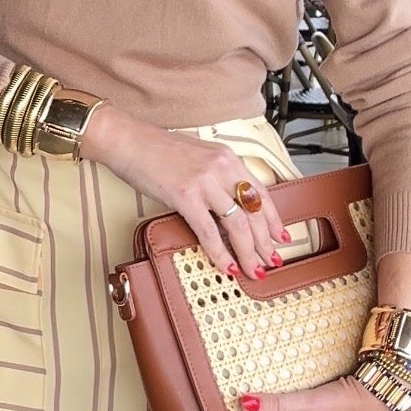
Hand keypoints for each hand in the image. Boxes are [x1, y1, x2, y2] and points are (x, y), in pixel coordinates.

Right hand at [79, 104, 287, 279]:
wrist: (129, 141)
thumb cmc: (157, 151)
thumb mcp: (199, 158)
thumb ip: (217, 177)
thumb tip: (229, 206)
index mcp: (227, 158)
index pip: (261, 192)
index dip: (273, 219)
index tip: (282, 237)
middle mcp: (222, 168)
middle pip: (254, 211)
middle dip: (265, 242)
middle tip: (271, 261)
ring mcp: (205, 182)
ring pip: (237, 224)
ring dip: (248, 251)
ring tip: (253, 269)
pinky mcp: (185, 195)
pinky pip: (209, 231)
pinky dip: (220, 252)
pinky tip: (226, 265)